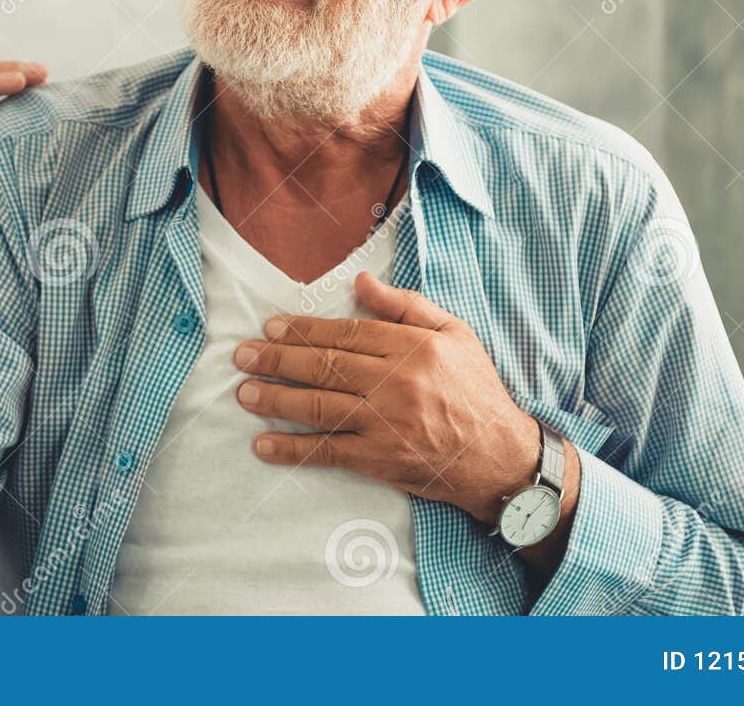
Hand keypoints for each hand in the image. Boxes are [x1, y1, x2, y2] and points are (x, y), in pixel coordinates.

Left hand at [231, 271, 544, 526]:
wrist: (500, 456)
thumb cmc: (475, 390)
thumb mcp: (454, 334)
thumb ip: (406, 306)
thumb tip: (360, 284)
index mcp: (411, 348)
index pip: (345, 334)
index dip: (303, 330)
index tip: (272, 326)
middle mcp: (394, 383)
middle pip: (323, 366)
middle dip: (276, 360)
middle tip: (243, 356)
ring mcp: (384, 423)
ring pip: (318, 406)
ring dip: (275, 399)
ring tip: (244, 393)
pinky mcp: (379, 460)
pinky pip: (327, 451)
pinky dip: (292, 449)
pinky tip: (263, 445)